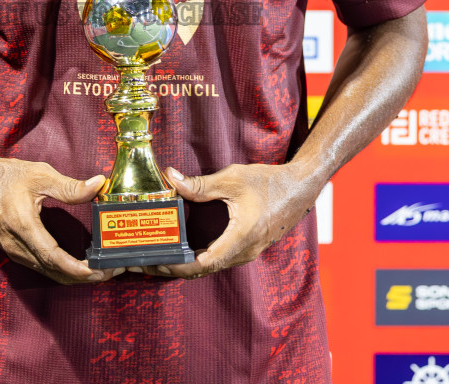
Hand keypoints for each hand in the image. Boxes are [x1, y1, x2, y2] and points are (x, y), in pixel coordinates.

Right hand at [0, 154, 123, 284]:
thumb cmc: (2, 177)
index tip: (97, 271)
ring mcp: (12, 251)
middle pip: (53, 271)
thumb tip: (98, 185)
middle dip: (82, 276)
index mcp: (23, 227)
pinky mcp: (11, 250)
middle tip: (108, 273)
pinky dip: (58, 270)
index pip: (53, 257)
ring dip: (71, 275)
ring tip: (96, 271)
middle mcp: (16, 245)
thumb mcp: (39, 175)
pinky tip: (73, 265)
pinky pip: (38, 267)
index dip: (77, 269)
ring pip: (45, 272)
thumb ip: (70, 186)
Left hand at [133, 163, 317, 278]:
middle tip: (148, 262)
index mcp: (241, 237)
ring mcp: (248, 252)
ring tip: (160, 258)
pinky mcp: (248, 248)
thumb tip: (171, 178)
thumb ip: (201, 184)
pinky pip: (220, 260)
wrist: (301, 187)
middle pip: (204, 270)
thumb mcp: (232, 179)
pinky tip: (185, 251)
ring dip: (186, 265)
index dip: (178, 265)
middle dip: (175, 268)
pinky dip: (200, 259)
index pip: (204, 262)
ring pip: (212, 267)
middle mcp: (244, 251)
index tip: (157, 262)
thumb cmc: (270, 183)